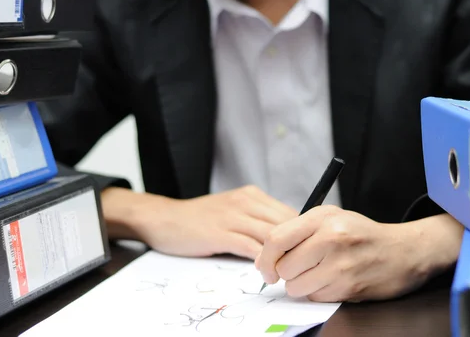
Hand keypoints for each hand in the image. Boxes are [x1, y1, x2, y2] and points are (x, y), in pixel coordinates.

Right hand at [101, 186, 297, 259]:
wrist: (165, 218)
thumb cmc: (201, 218)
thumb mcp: (233, 209)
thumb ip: (257, 219)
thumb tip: (286, 238)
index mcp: (252, 195)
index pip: (289, 213)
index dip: (301, 234)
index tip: (305, 251)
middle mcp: (245, 201)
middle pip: (284, 224)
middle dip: (295, 246)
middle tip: (299, 266)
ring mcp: (232, 216)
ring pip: (270, 236)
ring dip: (281, 257)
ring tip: (284, 273)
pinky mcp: (219, 233)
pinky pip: (249, 247)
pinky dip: (261, 261)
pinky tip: (265, 272)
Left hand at [255, 206, 461, 302]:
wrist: (404, 251)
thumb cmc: (362, 235)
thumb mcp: (331, 218)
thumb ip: (299, 231)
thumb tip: (267, 255)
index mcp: (322, 217)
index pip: (276, 239)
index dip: (265, 258)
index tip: (266, 267)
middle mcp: (331, 238)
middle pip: (284, 267)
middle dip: (286, 273)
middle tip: (298, 269)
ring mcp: (341, 264)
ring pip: (297, 287)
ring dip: (302, 285)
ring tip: (319, 274)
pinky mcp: (349, 287)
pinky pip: (316, 297)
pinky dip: (320, 293)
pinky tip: (334, 280)